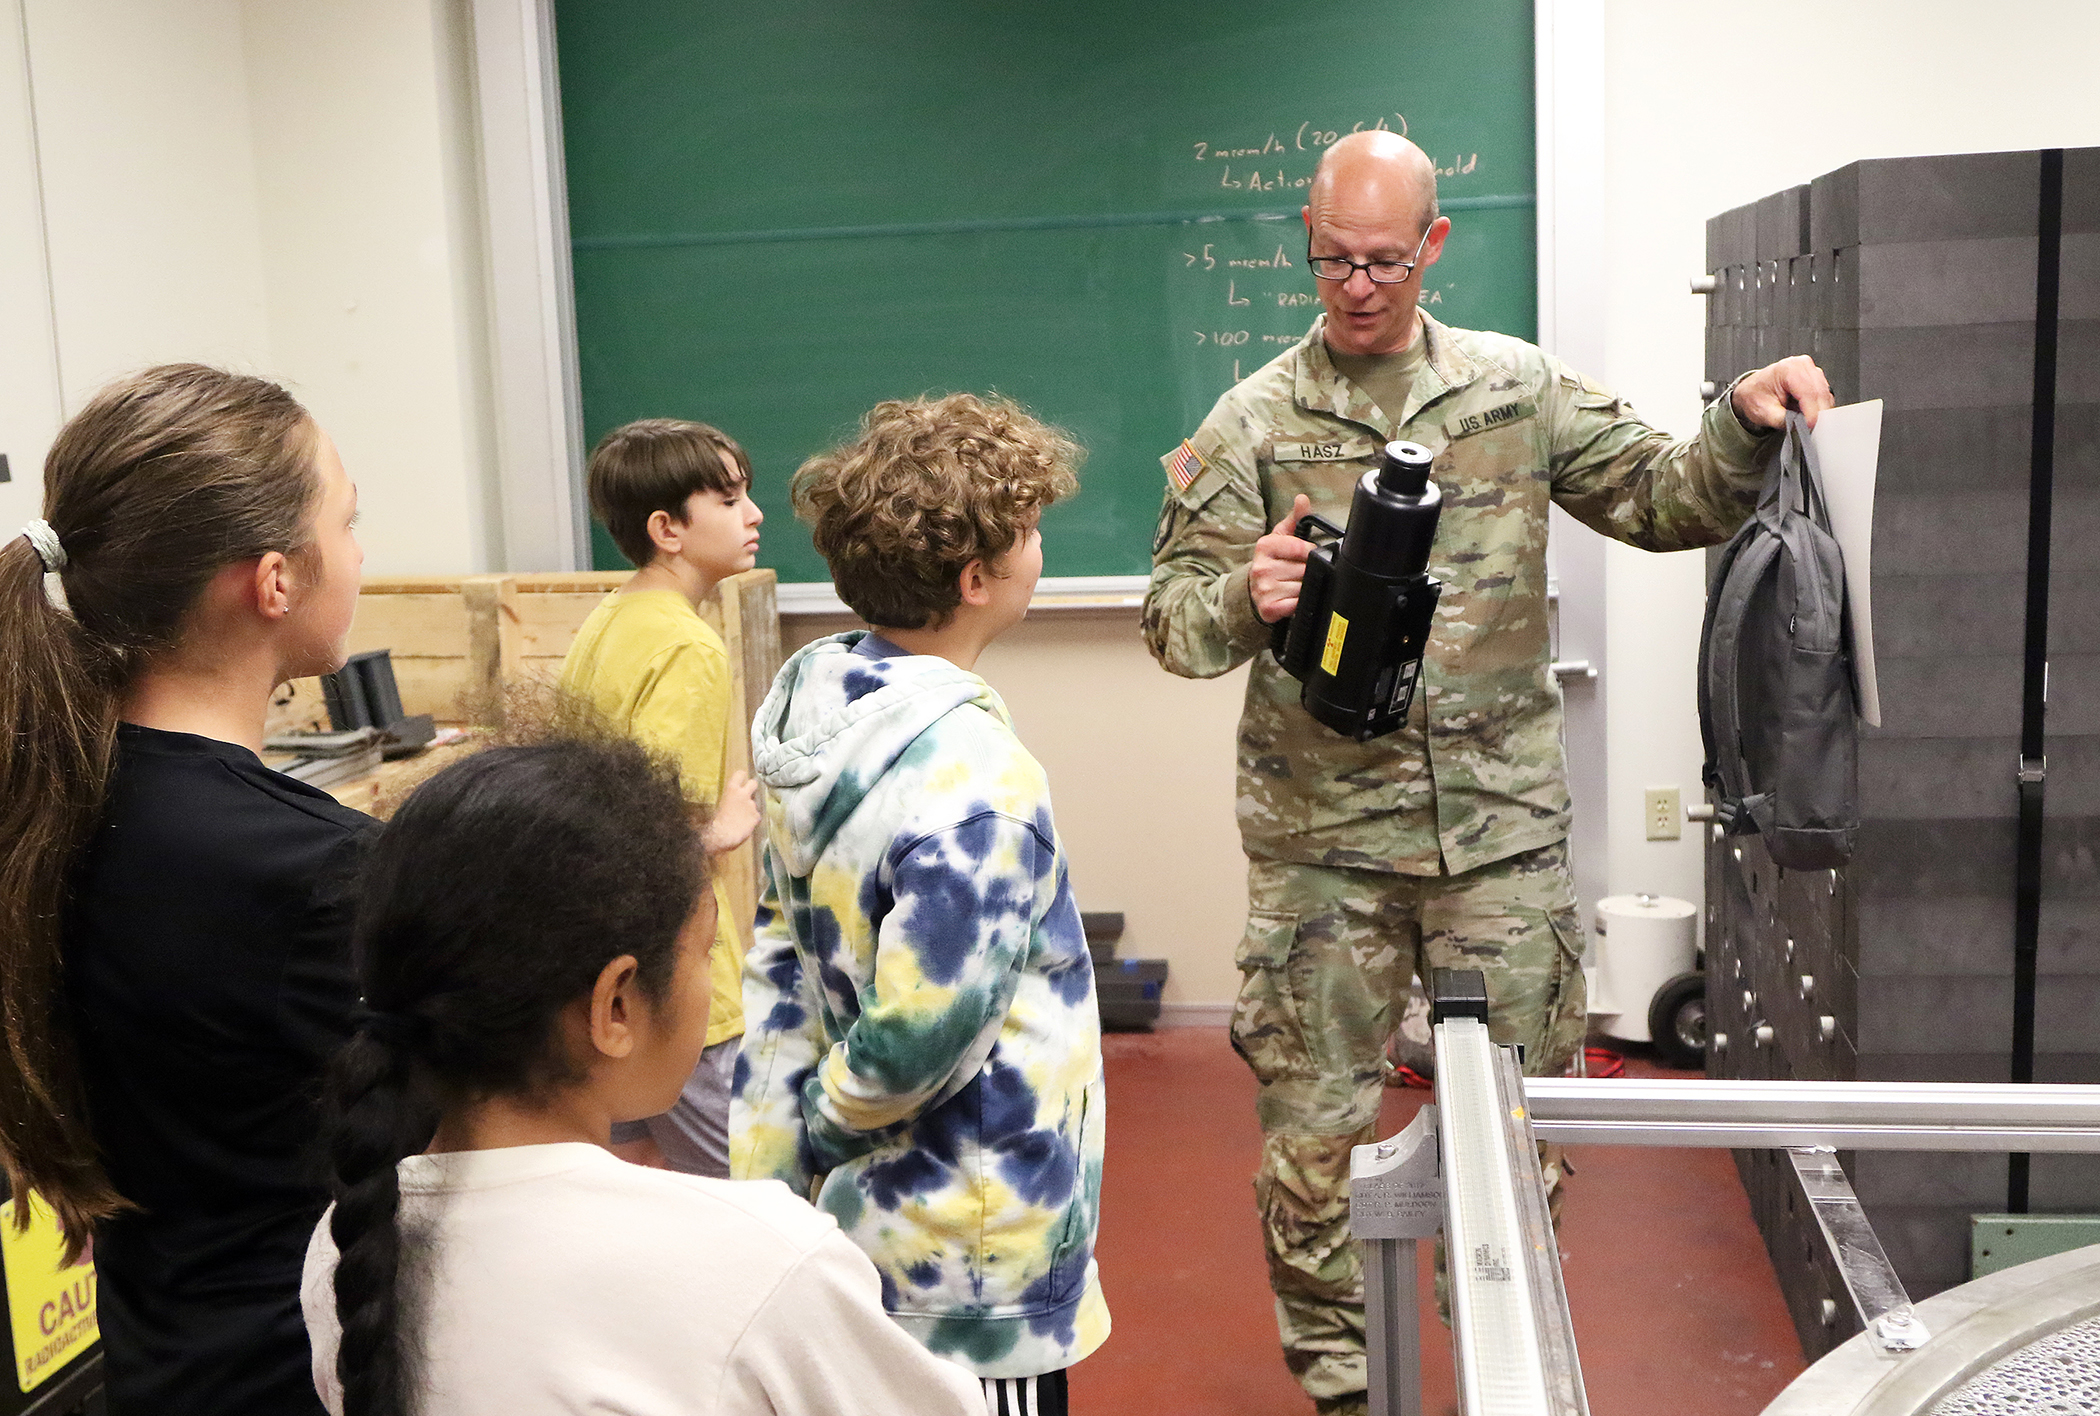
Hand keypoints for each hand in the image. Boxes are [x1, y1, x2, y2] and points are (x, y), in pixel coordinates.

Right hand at [703, 771, 761, 854]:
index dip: (741, 776)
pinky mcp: (756, 816)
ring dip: (749, 809)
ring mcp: (752, 805)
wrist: (722, 835)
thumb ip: (728, 800)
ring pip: (753, 804)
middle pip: (753, 783)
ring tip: (741, 819)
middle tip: (747, 793)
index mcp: (731, 790)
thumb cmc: (715, 821)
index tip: (742, 778)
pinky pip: (755, 816)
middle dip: (752, 787)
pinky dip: (752, 820)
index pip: (740, 774)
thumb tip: (729, 801)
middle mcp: (744, 795)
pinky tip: (745, 826)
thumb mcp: (718, 805)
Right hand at [1250, 495, 1313, 622]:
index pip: (1302, 548)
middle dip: (1308, 572)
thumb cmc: (1273, 562)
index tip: (1307, 556)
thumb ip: (1296, 519)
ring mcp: (1263, 589)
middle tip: (1299, 573)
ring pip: (1302, 587)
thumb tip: (1302, 499)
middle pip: (1304, 569)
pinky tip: (1292, 599)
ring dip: (1304, 588)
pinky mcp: (1268, 608)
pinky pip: (1296, 605)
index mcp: (1264, 546)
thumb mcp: (1281, 538)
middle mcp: (1261, 567)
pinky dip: (1299, 603)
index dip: (1311, 553)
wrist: (1256, 590)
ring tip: (1294, 585)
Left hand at [1732, 354, 1835, 429]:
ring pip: (1825, 394)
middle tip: (1809, 428)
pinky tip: (1806, 412)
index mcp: (1787, 369)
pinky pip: (1824, 394)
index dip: (1811, 411)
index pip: (1808, 391)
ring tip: (1804, 420)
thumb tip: (1801, 425)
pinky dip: (1818, 406)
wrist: (1751, 391)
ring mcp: (1810, 369)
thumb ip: (1784, 420)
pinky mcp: (1815, 377)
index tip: (1810, 426)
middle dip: (1817, 412)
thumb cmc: (1755, 396)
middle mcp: (1801, 365)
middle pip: (1820, 392)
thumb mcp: (1764, 413)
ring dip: (1818, 409)